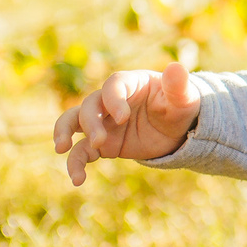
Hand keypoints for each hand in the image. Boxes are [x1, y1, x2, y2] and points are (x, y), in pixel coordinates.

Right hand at [52, 64, 200, 184]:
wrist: (177, 130)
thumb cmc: (180, 106)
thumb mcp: (184, 98)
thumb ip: (178, 85)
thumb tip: (176, 67)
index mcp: (129, 84)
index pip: (113, 86)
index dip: (113, 100)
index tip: (123, 118)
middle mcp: (110, 101)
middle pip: (89, 105)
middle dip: (90, 122)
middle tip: (99, 141)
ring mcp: (103, 122)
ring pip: (73, 122)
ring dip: (64, 132)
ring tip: (62, 149)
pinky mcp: (102, 144)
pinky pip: (82, 151)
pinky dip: (76, 163)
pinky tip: (78, 179)